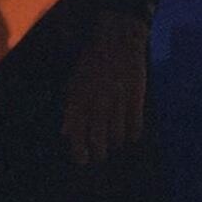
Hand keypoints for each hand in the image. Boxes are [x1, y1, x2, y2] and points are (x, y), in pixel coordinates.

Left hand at [62, 13, 150, 165]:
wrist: (118, 40)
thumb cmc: (92, 61)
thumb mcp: (74, 82)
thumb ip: (71, 108)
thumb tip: (65, 132)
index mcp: (79, 98)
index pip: (77, 133)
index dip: (79, 151)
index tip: (82, 160)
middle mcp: (97, 103)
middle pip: (98, 139)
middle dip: (98, 152)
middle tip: (99, 156)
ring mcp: (118, 101)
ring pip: (117, 135)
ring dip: (115, 143)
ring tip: (114, 143)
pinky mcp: (136, 98)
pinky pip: (135, 125)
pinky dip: (133, 134)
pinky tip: (131, 136)